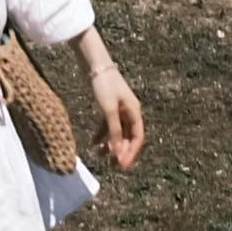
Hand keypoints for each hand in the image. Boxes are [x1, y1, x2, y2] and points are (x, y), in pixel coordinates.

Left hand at [81, 35, 147, 173]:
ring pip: (117, 132)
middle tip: (112, 166)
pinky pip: (108, 125)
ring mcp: (119, 108)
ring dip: (111, 145)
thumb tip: (118, 152)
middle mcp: (129, 111)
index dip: (131, 153)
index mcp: (134, 111)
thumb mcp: (109, 110)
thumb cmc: (104, 84)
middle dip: (121, 151)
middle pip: (128, 136)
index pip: (137, 137)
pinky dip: (102, 135)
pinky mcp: (108, 105)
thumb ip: (114, 131)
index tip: (122, 166)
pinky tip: (93, 143)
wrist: (94, 64)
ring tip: (100, 156)